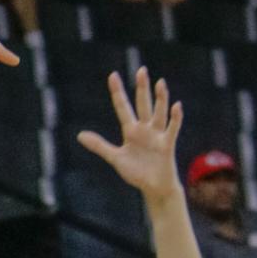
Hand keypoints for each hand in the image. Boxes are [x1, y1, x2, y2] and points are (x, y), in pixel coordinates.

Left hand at [77, 67, 182, 205]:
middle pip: (143, 104)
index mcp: (131, 131)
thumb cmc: (136, 172)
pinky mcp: (167, 144)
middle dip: (142, 88)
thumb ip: (99, 145)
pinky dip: (175, 118)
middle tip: (141, 70)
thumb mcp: (115, 158)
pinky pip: (172, 129)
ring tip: (160, 82)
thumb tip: (80, 135)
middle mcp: (145, 129)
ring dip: (160, 98)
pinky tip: (176, 106)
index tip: (112, 75)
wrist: (154, 187)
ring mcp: (157, 135)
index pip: (122, 107)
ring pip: (158, 113)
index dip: (117, 92)